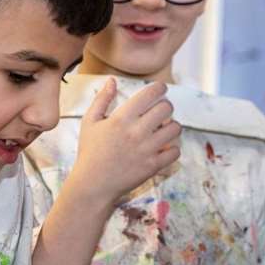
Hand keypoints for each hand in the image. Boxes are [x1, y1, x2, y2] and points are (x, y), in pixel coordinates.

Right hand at [66, 80, 181, 206]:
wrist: (93, 184)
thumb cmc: (90, 152)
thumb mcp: (89, 122)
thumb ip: (102, 100)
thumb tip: (112, 80)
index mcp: (121, 118)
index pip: (150, 94)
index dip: (160, 88)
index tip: (161, 89)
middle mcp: (136, 131)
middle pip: (167, 108)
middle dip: (166, 106)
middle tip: (161, 111)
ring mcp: (147, 149)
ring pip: (175, 128)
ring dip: (171, 126)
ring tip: (163, 128)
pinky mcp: (153, 166)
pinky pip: (175, 151)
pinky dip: (172, 148)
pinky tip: (164, 147)